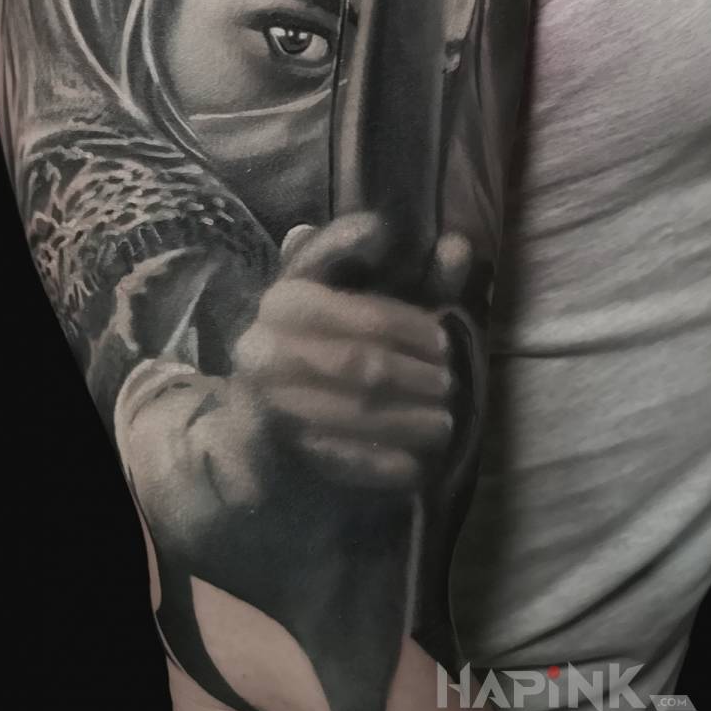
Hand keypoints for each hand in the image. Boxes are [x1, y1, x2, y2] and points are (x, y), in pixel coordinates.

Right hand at [233, 213, 460, 491]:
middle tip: (450, 386)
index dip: (410, 325)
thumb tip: (459, 245)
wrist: (251, 422)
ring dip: (408, 421)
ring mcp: (264, 395)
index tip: (442, 338)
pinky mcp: (272, 444)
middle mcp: (266, 341)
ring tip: (444, 425)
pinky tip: (415, 465)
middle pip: (360, 362)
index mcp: (287, 296)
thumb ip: (413, 279)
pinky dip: (382, 464)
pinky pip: (338, 456)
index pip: (362, 310)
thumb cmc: (318, 347)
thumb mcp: (356, 305)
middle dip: (415, 377)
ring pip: (353, 410)